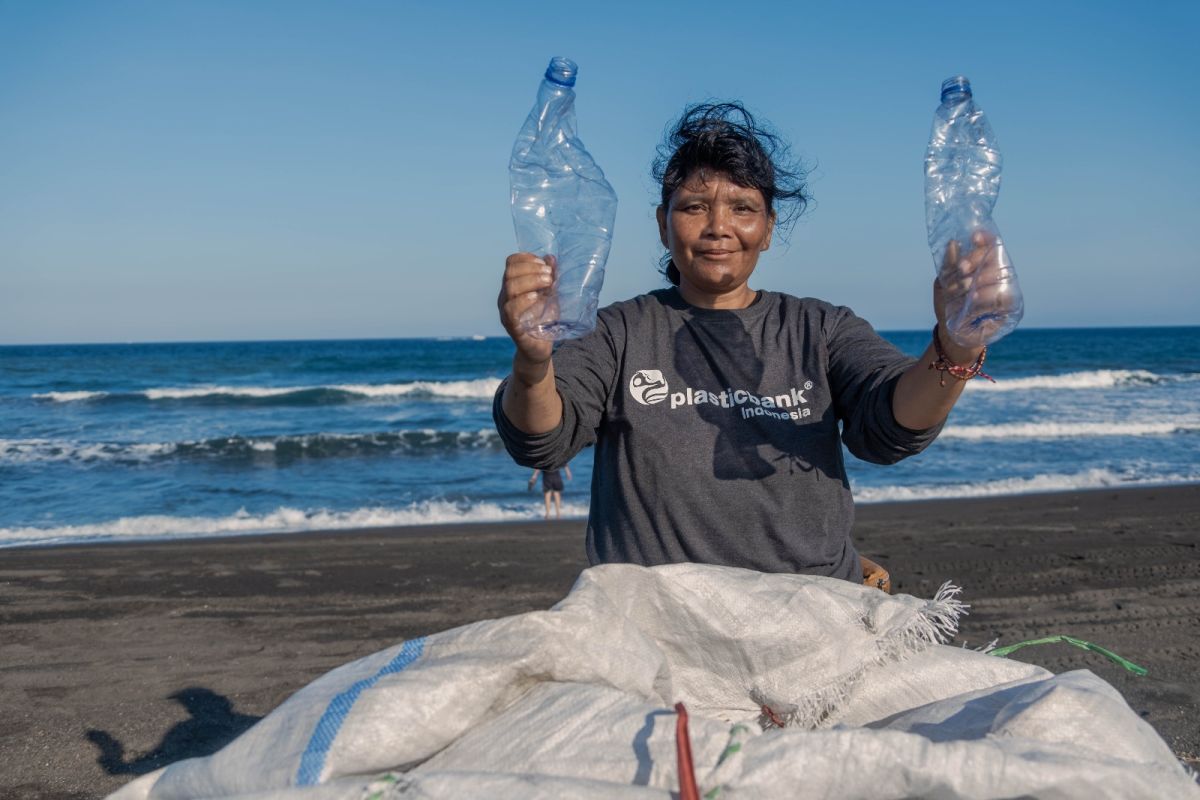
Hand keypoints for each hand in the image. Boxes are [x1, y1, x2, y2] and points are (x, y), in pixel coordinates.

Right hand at [498, 253, 556, 363]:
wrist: (541, 347)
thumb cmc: (544, 320)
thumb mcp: (551, 295)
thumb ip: (550, 277)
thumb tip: (551, 258)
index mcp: (513, 285)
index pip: (511, 263)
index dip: (526, 258)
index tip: (544, 263)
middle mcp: (506, 296)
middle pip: (510, 272)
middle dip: (531, 268)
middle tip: (549, 275)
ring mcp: (506, 311)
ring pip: (510, 288)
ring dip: (531, 281)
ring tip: (548, 283)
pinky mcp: (512, 326)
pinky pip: (511, 310)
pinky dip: (524, 300)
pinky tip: (536, 297)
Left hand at [936, 228, 1010, 352]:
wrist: (951, 335)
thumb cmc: (948, 307)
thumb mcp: (943, 284)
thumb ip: (948, 266)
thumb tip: (953, 243)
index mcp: (983, 265)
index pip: (990, 246)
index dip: (985, 239)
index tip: (974, 237)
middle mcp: (997, 275)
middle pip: (995, 258)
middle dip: (977, 260)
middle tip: (961, 268)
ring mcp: (1006, 291)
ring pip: (1001, 277)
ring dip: (981, 281)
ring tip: (965, 288)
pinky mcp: (1010, 309)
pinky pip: (1003, 298)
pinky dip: (986, 299)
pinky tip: (974, 300)